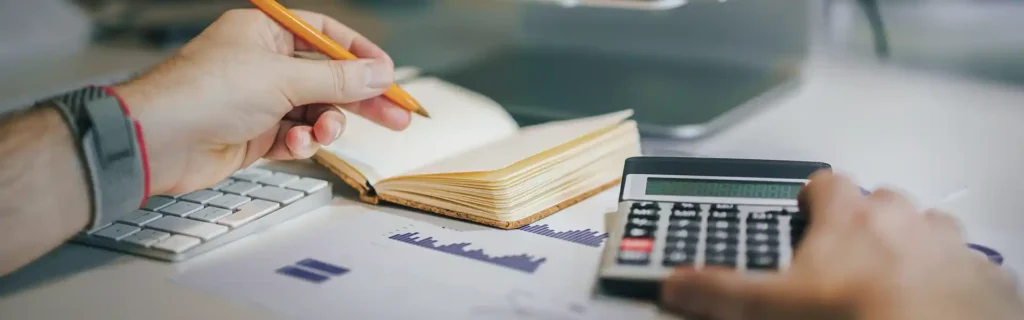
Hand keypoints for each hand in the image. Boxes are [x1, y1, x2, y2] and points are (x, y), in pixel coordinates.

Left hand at [112, 9, 409, 195]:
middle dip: (361, 99)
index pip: (327, 36)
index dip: (361, 56)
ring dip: (325, 125)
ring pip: (315, 111)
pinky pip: (295, 136)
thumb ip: (337, 79)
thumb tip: (379, 74)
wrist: (158, 140)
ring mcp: (260, 100)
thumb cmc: (204, 93)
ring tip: (323, 133)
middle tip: (398, 117)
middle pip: (328, 77)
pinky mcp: (255, 134)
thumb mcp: (282, 78)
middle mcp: (264, 63)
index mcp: (266, 33)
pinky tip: (295, 146)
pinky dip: (301, 143)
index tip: (390, 76)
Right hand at [660, 170, 1023, 319]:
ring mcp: (948, 245)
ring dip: (911, 246)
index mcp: (850, 215)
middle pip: (879, 202)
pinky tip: (935, 307)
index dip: (811, 200)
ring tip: (892, 283)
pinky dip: (951, 280)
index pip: (823, 182)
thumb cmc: (861, 316)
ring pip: (928, 229)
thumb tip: (676, 283)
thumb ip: (722, 291)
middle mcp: (903, 217)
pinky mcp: (984, 278)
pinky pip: (966, 267)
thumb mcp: (776, 307)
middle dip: (864, 223)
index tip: (803, 218)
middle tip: (844, 261)